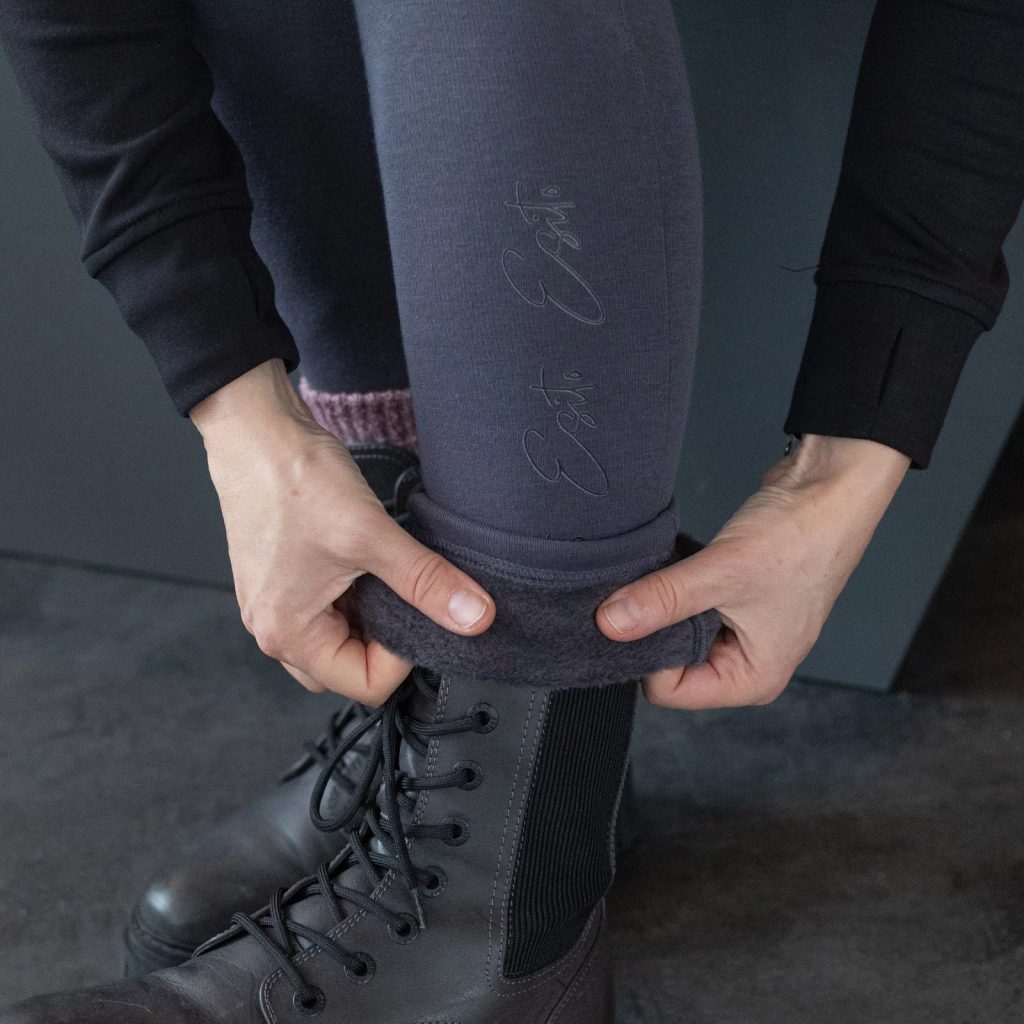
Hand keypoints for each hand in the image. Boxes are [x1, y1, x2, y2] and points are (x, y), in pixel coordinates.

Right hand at [190, 359, 494, 703]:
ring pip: (342, 638)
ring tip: (382, 570)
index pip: (365, 684)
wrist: (256, 430)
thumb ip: (426, 582)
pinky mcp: (285, 581)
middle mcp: (273, 629)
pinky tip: (366, 560)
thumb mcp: (371, 535)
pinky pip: (330, 611)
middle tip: (403, 592)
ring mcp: (276, 605)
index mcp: (286, 634)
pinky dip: (357, 595)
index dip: (403, 655)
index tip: (420, 613)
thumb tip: (474, 617)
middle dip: (386, 639)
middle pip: (351, 668)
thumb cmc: (292, 479)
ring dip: (372, 614)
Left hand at [596, 434, 910, 708]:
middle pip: (671, 666)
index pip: (671, 691)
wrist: (828, 489)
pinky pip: (688, 609)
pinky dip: (678, 590)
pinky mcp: (734, 603)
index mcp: (753, 679)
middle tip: (655, 589)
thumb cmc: (798, 539)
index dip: (651, 654)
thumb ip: (662, 601)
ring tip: (677, 574)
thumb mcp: (720, 573)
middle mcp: (747, 665)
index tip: (646, 612)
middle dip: (656, 629)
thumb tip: (608, 624)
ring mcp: (742, 634)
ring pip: (676, 634)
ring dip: (666, 607)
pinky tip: (684, 566)